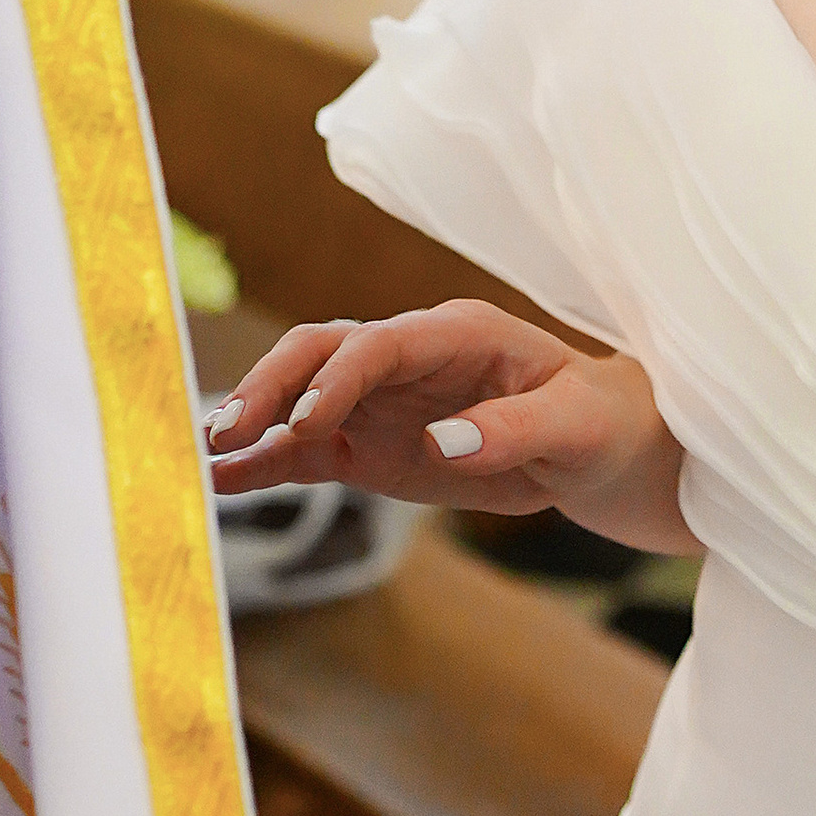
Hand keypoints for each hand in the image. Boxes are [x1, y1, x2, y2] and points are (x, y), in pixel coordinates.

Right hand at [206, 300, 688, 552]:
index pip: (380, 342)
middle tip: (231, 431)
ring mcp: (385, 400)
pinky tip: (224, 480)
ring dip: (257, 416)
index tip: (310, 421)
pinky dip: (267, 461)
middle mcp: (410, 358)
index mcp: (458, 335)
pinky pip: (309, 449)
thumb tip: (443, 444)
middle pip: (322, 352)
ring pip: (302, 394)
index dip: (339, 375)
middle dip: (274, 385)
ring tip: (211, 452)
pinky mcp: (373, 443)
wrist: (604, 445)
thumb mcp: (576, 427)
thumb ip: (512, 431)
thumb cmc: (599, 422)